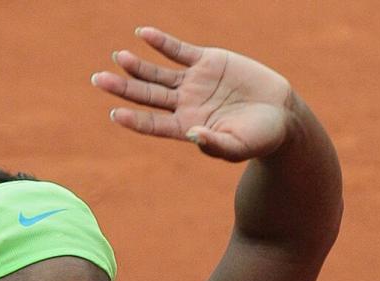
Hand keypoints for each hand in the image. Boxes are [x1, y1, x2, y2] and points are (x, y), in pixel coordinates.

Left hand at [91, 26, 292, 162]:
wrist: (281, 114)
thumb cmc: (259, 139)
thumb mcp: (238, 147)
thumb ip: (215, 145)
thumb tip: (193, 136)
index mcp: (187, 128)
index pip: (153, 124)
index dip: (134, 119)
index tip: (115, 114)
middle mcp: (185, 105)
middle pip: (147, 96)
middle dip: (123, 87)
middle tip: (98, 79)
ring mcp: (194, 82)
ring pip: (158, 73)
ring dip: (137, 64)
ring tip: (118, 57)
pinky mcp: (208, 60)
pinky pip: (179, 50)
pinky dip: (161, 42)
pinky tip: (143, 34)